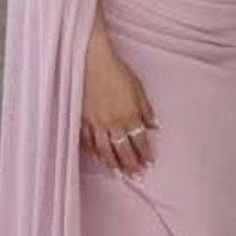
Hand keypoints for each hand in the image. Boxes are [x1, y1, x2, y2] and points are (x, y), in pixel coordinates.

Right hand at [81, 33, 157, 176]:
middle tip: (136, 174)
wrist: (90, 61)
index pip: (140, 141)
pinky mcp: (81, 121)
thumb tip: (155, 126)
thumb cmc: (116, 71)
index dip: (145, 154)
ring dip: (113, 164)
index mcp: (129, 115)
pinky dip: (94, 153)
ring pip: (105, 151)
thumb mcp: (137, 87)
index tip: (149, 162)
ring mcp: (95, 123)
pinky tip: (99, 158)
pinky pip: (88, 143)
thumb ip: (146, 109)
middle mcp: (113, 123)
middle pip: (123, 151)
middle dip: (131, 165)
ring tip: (119, 173)